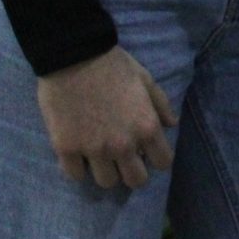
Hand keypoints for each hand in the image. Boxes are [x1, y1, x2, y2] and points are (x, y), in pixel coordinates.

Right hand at [36, 46, 177, 188]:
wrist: (74, 56)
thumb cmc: (114, 65)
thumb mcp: (145, 80)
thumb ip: (160, 105)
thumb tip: (171, 125)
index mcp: (146, 127)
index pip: (163, 163)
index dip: (156, 158)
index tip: (147, 152)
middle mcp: (123, 145)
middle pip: (136, 181)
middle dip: (133, 171)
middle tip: (124, 159)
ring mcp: (94, 150)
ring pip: (107, 183)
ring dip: (106, 171)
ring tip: (100, 155)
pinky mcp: (67, 150)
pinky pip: (76, 175)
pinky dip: (79, 167)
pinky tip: (79, 152)